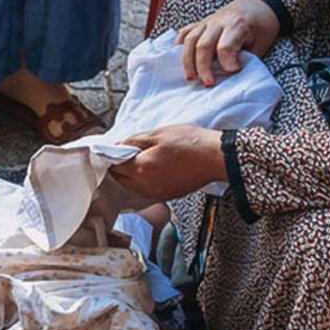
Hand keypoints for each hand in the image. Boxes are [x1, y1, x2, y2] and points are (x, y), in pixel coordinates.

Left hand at [106, 124, 226, 200]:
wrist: (215, 157)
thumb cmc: (191, 144)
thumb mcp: (158, 134)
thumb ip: (134, 141)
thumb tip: (119, 145)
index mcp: (141, 169)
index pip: (114, 167)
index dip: (113, 156)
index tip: (116, 149)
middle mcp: (146, 186)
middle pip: (121, 179)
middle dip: (121, 166)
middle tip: (130, 152)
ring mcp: (157, 193)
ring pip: (134, 186)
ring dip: (133, 174)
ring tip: (146, 158)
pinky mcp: (168, 195)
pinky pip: (148, 190)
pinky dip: (146, 180)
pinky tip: (156, 168)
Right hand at [176, 0, 280, 85]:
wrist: (258, 3)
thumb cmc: (262, 25)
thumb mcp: (262, 43)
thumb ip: (247, 58)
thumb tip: (233, 76)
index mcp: (237, 24)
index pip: (225, 47)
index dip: (228, 63)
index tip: (234, 71)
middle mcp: (219, 21)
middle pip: (203, 45)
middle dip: (204, 68)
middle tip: (208, 84)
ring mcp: (207, 21)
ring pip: (190, 40)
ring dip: (187, 61)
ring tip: (191, 78)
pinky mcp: (201, 23)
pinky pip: (184, 33)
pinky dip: (179, 47)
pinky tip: (181, 62)